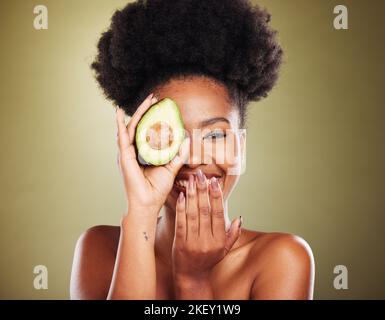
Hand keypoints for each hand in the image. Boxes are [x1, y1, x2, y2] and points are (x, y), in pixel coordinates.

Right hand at [116, 93, 189, 212]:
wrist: (148, 204)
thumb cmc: (157, 189)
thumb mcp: (171, 167)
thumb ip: (178, 154)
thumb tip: (187, 139)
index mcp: (142, 153)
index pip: (146, 130)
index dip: (152, 117)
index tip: (160, 105)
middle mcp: (132, 151)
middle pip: (138, 125)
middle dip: (146, 110)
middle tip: (155, 97)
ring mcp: (126, 153)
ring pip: (131, 127)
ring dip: (138, 113)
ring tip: (147, 100)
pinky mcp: (124, 157)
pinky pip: (121, 137)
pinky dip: (119, 124)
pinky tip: (118, 113)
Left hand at [171, 170, 241, 281]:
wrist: (191, 276)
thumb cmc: (208, 259)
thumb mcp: (224, 249)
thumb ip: (232, 234)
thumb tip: (239, 218)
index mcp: (219, 240)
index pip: (218, 214)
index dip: (216, 196)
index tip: (214, 181)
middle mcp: (207, 241)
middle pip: (205, 211)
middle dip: (202, 190)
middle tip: (200, 174)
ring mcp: (192, 242)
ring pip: (192, 214)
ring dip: (191, 195)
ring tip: (190, 180)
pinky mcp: (179, 243)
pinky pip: (180, 222)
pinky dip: (181, 208)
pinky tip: (181, 195)